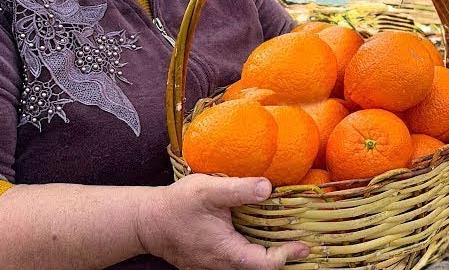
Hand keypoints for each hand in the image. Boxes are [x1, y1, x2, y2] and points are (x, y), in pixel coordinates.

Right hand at [137, 174, 308, 269]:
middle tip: (300, 239)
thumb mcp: (208, 191)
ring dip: (265, 253)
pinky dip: (250, 251)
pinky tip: (258, 234)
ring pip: (246, 265)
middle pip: (258, 267)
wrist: (145, 221)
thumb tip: (268, 187)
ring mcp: (213, 266)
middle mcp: (220, 265)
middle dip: (281, 255)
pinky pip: (234, 261)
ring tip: (284, 236)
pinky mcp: (207, 262)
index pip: (264, 264)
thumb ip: (239, 189)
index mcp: (225, 252)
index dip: (286, 255)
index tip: (303, 245)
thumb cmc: (175, 206)